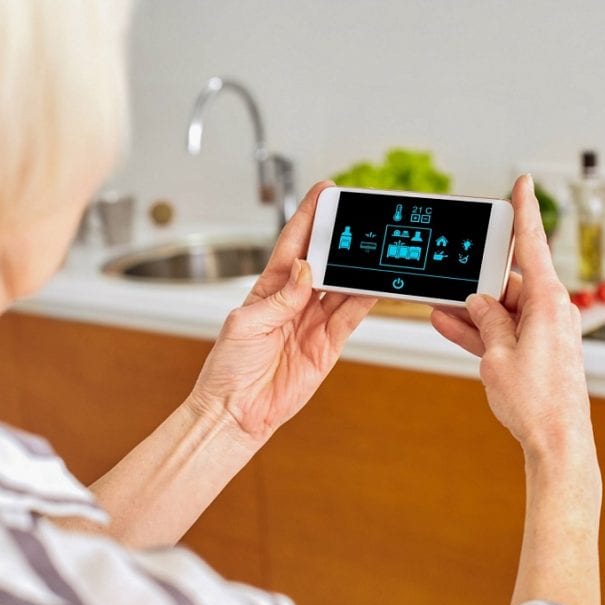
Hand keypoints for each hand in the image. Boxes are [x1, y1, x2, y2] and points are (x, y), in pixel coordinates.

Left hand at [187, 181, 376, 440]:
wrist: (236, 413)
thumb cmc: (228, 369)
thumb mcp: (245, 324)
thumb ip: (279, 298)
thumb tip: (306, 270)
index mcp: (268, 289)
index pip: (293, 245)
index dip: (308, 217)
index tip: (324, 192)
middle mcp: (294, 302)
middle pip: (324, 261)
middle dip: (340, 238)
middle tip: (357, 216)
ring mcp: (312, 322)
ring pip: (342, 286)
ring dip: (356, 267)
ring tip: (373, 246)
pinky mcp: (327, 345)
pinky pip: (350, 317)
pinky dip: (365, 299)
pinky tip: (376, 284)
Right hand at [431, 175, 591, 454]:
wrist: (557, 442)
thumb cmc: (538, 403)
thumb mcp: (497, 355)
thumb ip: (485, 321)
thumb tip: (479, 303)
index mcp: (549, 301)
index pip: (534, 244)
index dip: (526, 210)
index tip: (524, 183)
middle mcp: (551, 311)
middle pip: (509, 281)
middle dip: (477, 282)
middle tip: (450, 280)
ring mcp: (545, 332)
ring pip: (502, 308)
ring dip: (473, 309)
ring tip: (439, 304)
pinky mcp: (538, 351)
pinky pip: (504, 330)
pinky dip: (481, 328)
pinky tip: (450, 323)